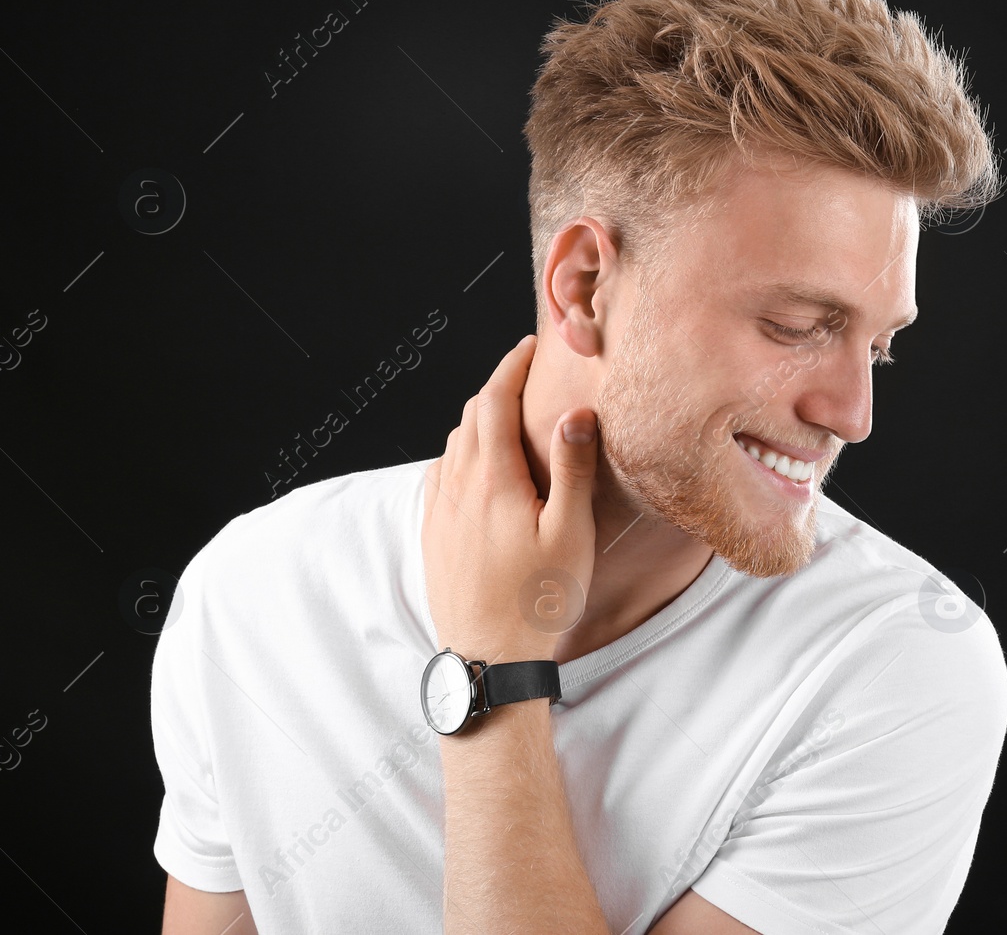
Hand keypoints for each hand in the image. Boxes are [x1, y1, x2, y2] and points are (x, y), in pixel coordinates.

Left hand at [421, 334, 598, 662]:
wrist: (488, 658)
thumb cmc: (538, 600)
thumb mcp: (569, 532)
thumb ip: (572, 469)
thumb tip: (574, 413)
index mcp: (491, 480)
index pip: (493, 401)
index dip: (510, 367)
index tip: (528, 348)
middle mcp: (456, 488)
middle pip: (470, 417)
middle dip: (496, 389)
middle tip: (526, 378)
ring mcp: (439, 512)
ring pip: (453, 445)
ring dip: (478, 422)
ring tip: (509, 419)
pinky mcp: (433, 535)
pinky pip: (441, 475)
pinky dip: (461, 455)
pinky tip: (479, 469)